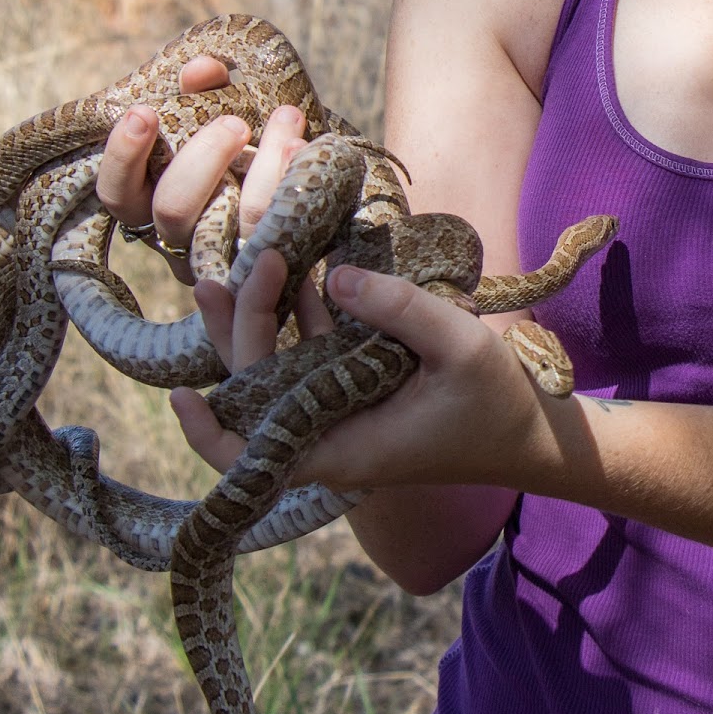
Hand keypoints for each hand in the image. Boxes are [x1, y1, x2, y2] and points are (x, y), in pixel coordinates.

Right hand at [95, 59, 309, 285]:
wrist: (307, 184)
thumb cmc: (245, 144)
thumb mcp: (220, 110)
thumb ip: (205, 88)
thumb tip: (200, 70)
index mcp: (150, 202)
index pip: (116, 194)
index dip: (123, 157)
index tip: (144, 112)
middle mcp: (180, 238)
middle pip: (173, 210)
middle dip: (204, 158)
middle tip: (235, 124)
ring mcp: (227, 256)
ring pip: (237, 222)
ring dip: (264, 165)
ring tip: (286, 119)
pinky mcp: (271, 260)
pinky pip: (281, 229)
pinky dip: (292, 180)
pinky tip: (303, 146)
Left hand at [172, 258, 559, 494]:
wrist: (529, 435)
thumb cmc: (498, 403)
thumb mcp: (458, 348)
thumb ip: (399, 308)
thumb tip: (331, 273)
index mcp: (341, 447)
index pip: (254, 456)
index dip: (209, 436)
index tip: (182, 395)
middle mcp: (329, 435)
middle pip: (255, 394)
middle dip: (234, 334)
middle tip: (226, 273)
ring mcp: (340, 413)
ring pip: (277, 370)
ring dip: (259, 319)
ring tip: (246, 256)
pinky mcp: (356, 391)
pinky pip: (310, 356)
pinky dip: (298, 318)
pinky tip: (293, 267)